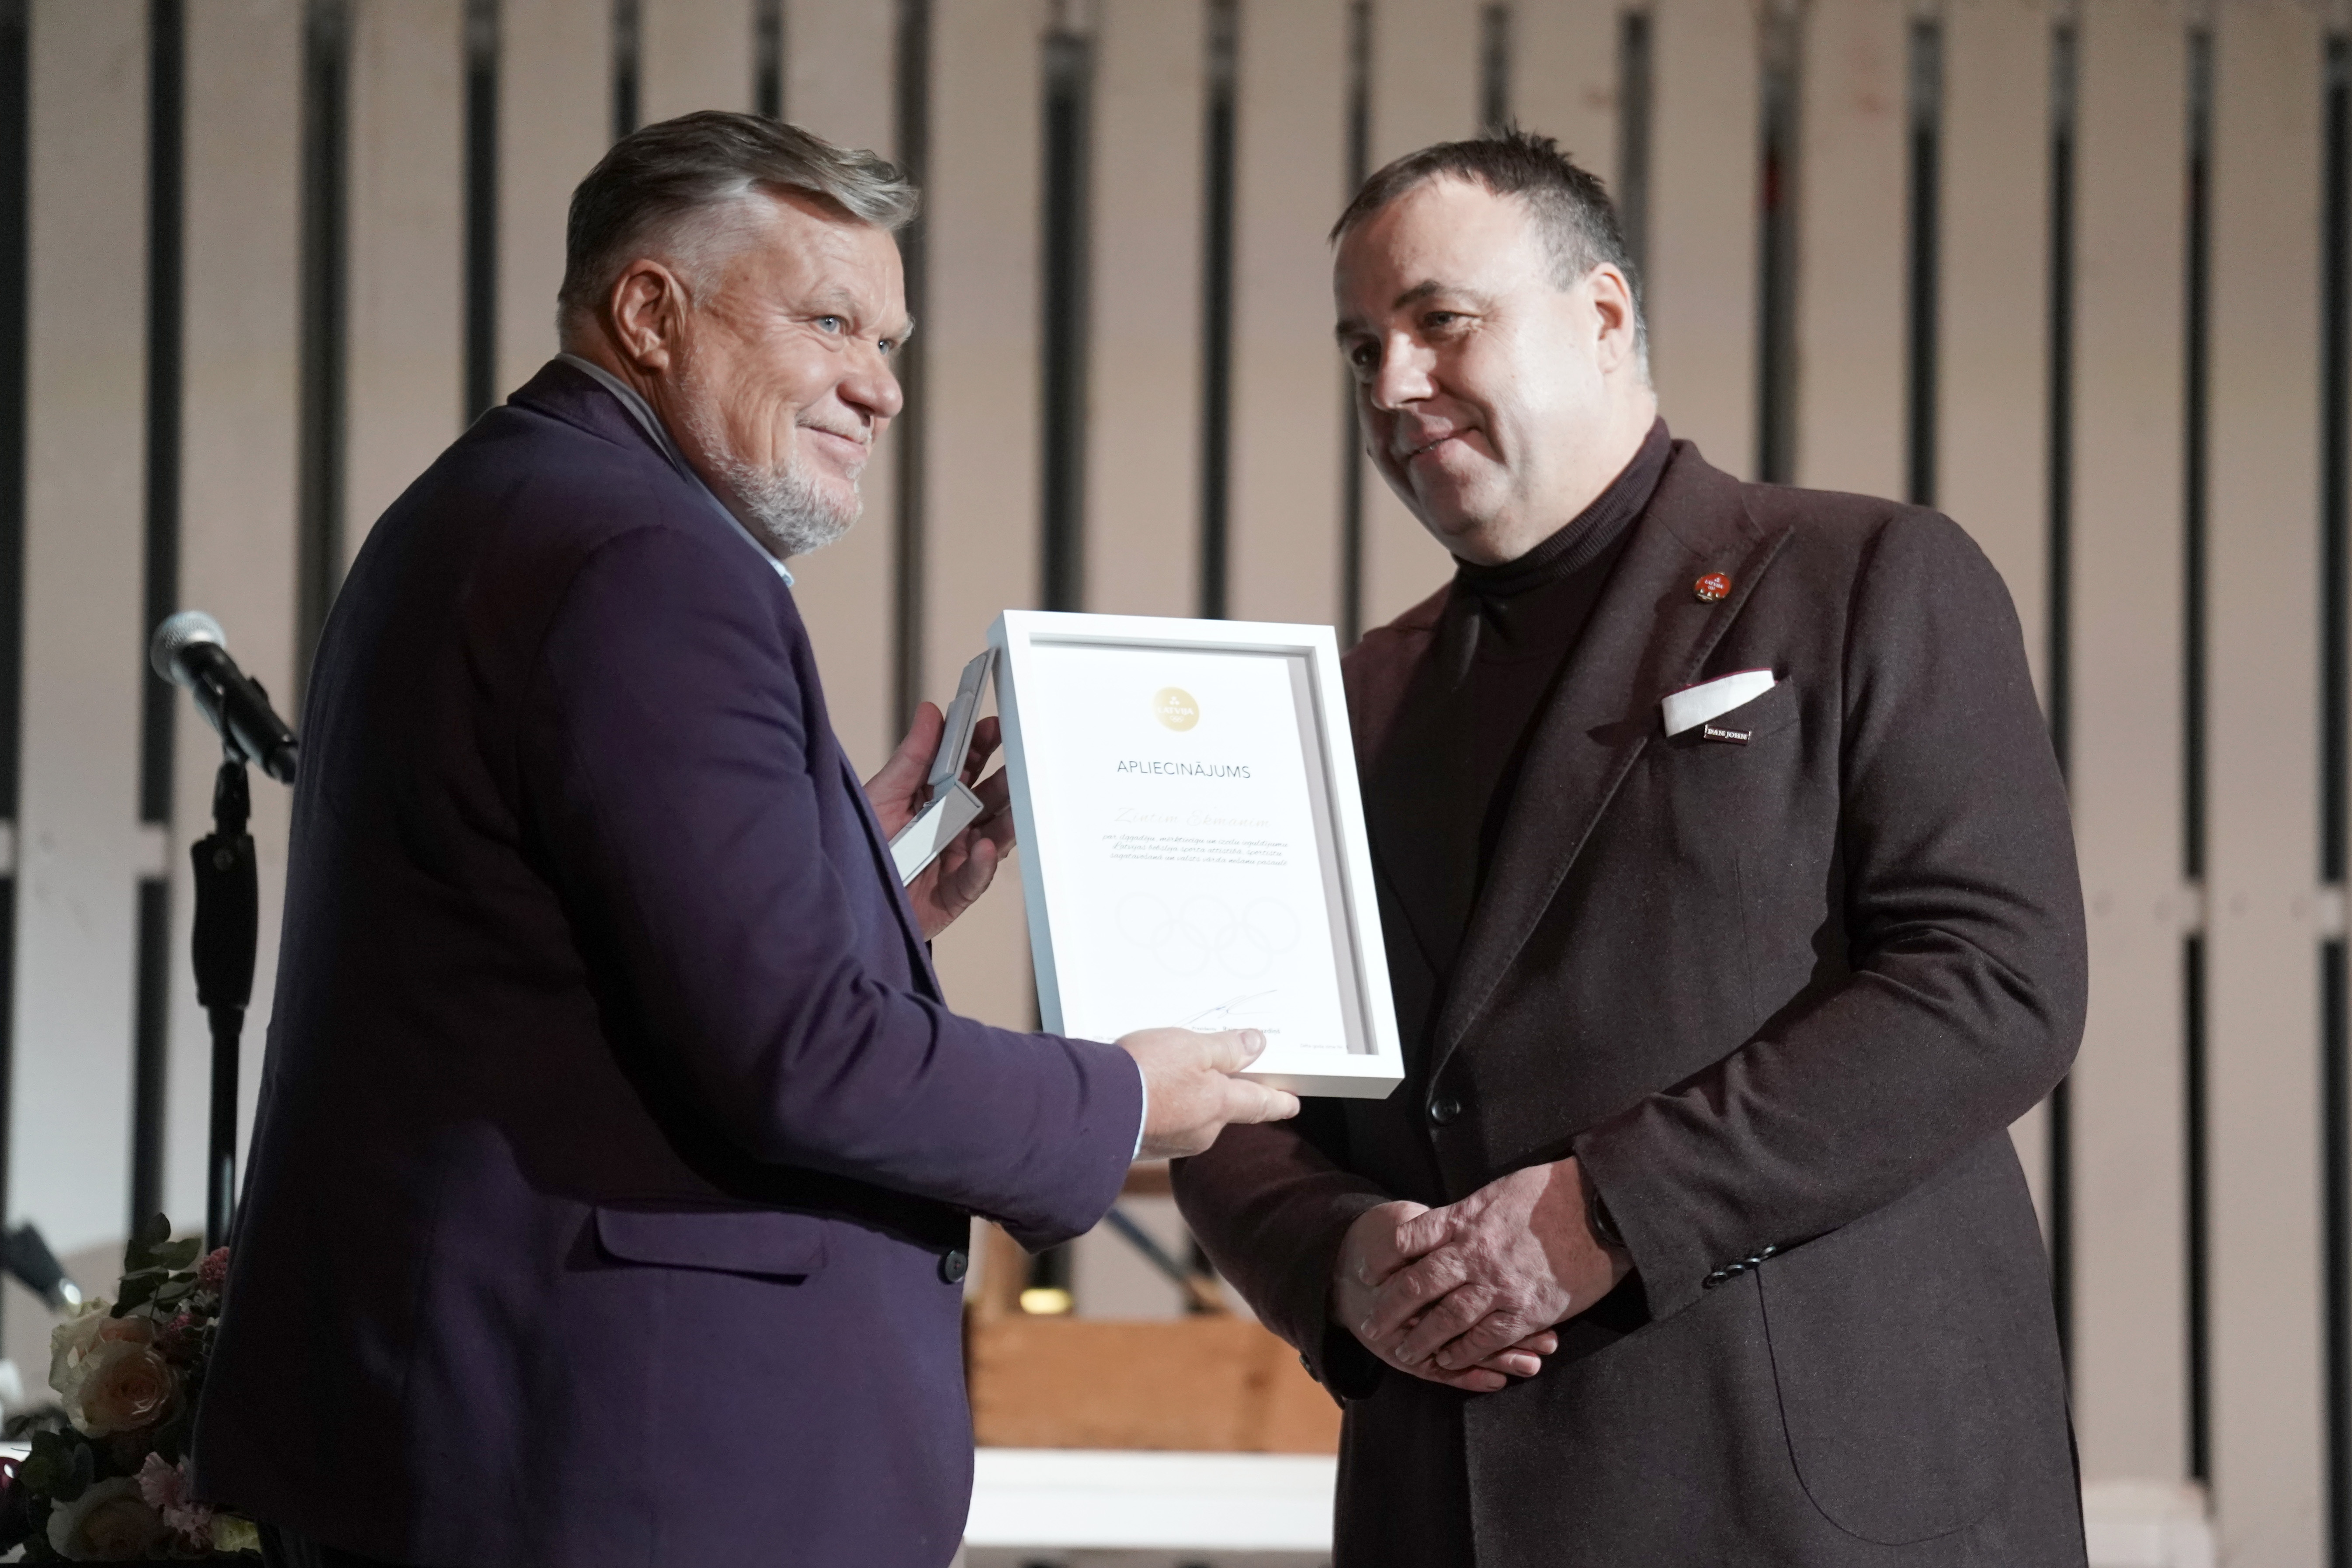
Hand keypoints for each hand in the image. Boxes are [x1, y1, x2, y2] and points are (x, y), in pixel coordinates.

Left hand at [864, 702, 1019, 938]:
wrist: (847, 903)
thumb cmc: (860, 849)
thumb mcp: (883, 796)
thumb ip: (912, 757)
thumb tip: (930, 714)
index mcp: (931, 799)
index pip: (965, 767)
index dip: (982, 746)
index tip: (995, 726)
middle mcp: (949, 827)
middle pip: (987, 800)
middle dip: (1004, 779)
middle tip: (1020, 760)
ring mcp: (955, 859)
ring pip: (993, 836)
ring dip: (1007, 819)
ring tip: (1017, 803)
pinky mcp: (954, 893)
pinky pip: (975, 878)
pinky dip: (982, 864)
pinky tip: (984, 848)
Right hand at [1118, 1027, 1299, 1157]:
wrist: (1093, 1109)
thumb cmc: (1145, 1075)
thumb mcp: (1193, 1047)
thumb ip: (1227, 1048)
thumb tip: (1256, 1045)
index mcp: (1220, 1106)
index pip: (1259, 1104)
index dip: (1278, 1102)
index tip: (1291, 1104)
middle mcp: (1201, 1131)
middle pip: (1220, 1108)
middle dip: (1216, 1091)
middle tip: (1207, 1067)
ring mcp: (1171, 1142)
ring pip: (1188, 1114)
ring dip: (1182, 1097)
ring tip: (1161, 1071)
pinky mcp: (1143, 1146)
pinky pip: (1160, 1122)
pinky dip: (1157, 1107)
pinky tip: (1140, 1090)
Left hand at [1331, 1201, 1558, 1392]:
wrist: (1601, 1207)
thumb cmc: (1551, 1192)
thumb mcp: (1497, 1191)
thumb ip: (1466, 1214)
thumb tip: (1441, 1226)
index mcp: (1464, 1219)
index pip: (1406, 1239)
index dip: (1381, 1259)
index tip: (1365, 1273)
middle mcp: (1475, 1254)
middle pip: (1417, 1285)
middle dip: (1389, 1309)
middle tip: (1370, 1325)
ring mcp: (1500, 1285)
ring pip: (1447, 1319)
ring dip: (1421, 1339)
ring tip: (1404, 1353)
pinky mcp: (1528, 1310)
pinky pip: (1486, 1339)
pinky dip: (1463, 1353)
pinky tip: (1448, 1361)